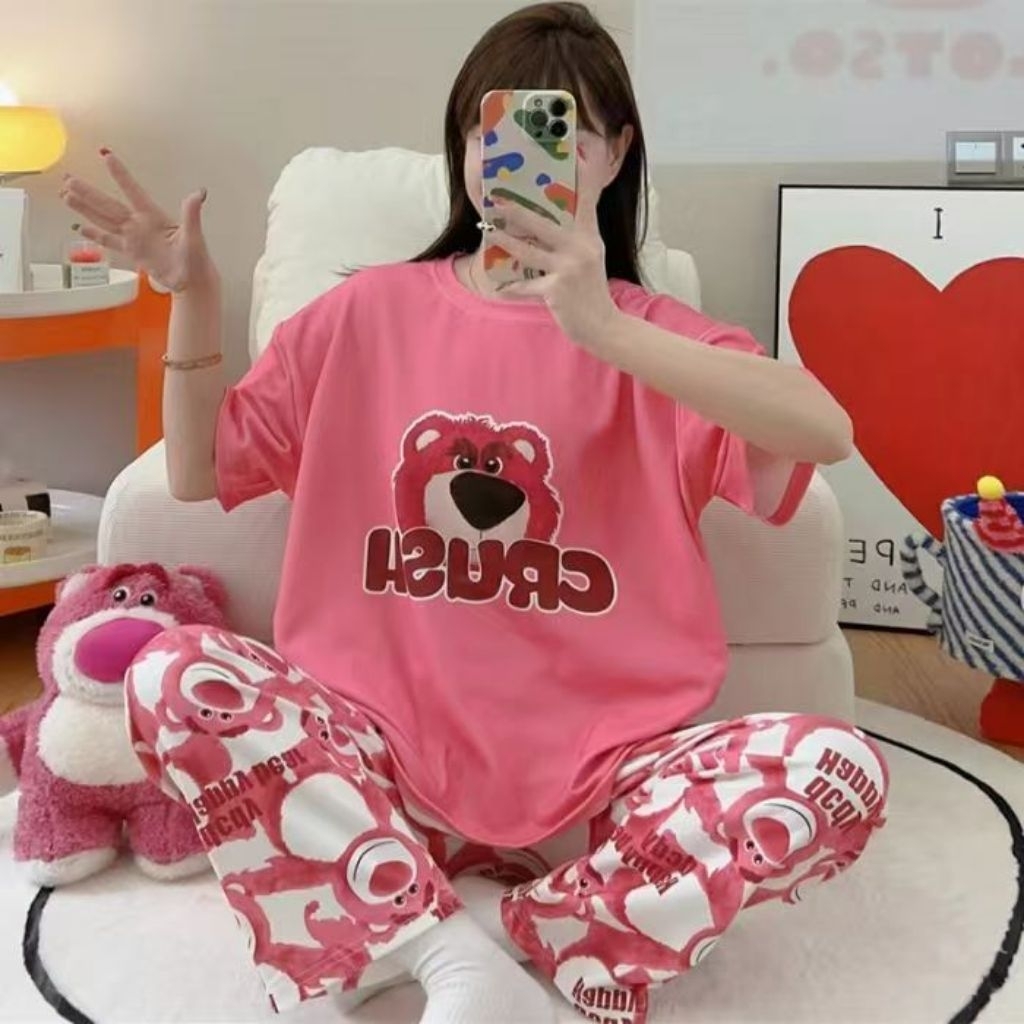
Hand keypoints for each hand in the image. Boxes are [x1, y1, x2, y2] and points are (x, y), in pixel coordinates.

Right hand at [59, 151, 213, 293]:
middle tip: (69, 179)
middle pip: (108, 205)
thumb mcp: (195, 236)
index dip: (120, 175)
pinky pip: (110, 242)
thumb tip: (199, 194)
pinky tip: (82, 228)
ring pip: (104, 220)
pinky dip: (96, 235)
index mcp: (154, 217)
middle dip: (88, 192)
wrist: (193, 283)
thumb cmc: (197, 261)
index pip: (133, 191)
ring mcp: (135, 238)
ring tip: (67, 195)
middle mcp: (141, 225)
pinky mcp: (133, 253)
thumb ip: (192, 214)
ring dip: (85, 209)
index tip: (106, 155)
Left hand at [487, 151, 621, 349]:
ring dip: (504, 241)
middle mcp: (581, 247)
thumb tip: (552, 218)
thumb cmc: (591, 289)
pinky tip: (499, 288)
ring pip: (528, 251)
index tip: (577, 150)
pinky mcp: (557, 290)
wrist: (603, 325)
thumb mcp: (592, 254)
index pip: (586, 198)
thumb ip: (577, 233)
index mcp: (589, 235)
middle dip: (516, 210)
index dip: (583, 174)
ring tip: (487, 231)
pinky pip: (527, 286)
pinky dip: (512, 288)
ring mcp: (569, 269)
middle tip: (495, 199)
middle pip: (543, 223)